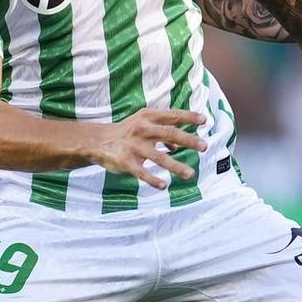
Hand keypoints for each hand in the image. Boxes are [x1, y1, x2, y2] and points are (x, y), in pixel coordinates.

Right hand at [91, 108, 205, 189]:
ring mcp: (134, 146)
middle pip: (169, 134)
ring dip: (176, 166)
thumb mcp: (143, 124)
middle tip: (204, 146)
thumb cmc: (127, 132)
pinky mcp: (125, 161)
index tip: (204, 120)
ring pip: (158, 157)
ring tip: (190, 174)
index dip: (188, 117)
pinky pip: (141, 172)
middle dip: (188, 140)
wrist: (97, 141)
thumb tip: (178, 146)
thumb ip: (162, 132)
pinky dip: (153, 179)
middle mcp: (142, 130)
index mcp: (147, 117)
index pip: (172, 116)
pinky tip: (163, 186)